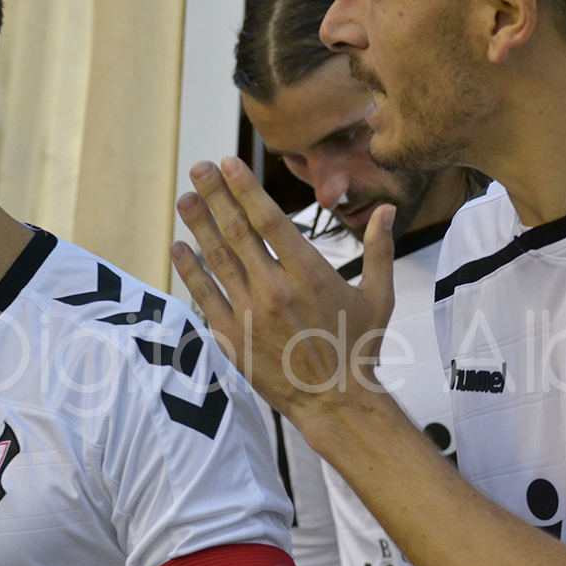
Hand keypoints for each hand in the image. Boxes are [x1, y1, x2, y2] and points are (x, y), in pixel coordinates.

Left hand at [171, 157, 397, 425]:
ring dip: (199, 226)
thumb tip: (386, 208)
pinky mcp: (234, 338)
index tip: (228, 164)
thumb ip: (379, 249)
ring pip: (218, 260)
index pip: (270, 220)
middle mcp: (277, 289)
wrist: (337, 401)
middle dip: (215, 196)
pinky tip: (180, 249)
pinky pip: (206, 298)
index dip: (246, 189)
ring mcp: (252, 314)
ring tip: (185, 199)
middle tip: (199, 168)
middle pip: (238, 232)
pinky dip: (191, 272)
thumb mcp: (379, 296)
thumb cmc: (359, 346)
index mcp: (311, 274)